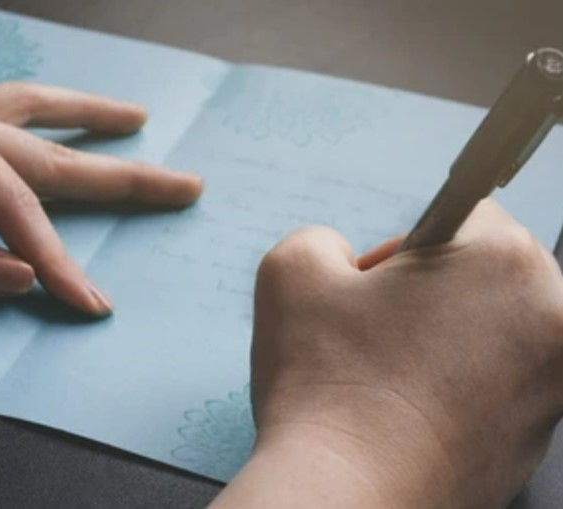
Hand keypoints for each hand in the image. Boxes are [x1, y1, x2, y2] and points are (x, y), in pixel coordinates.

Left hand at [0, 83, 202, 314]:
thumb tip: (23, 277)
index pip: (17, 209)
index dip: (57, 259)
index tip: (95, 303)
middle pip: (51, 156)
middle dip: (121, 178)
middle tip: (185, 186)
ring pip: (30, 107)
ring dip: (88, 115)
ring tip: (137, 117)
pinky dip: (39, 105)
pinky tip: (61, 107)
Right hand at [212, 201, 562, 508]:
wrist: (344, 498)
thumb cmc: (325, 386)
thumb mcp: (291, 273)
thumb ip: (320, 239)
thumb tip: (340, 258)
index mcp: (505, 263)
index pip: (467, 214)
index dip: (405, 244)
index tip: (377, 282)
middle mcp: (549, 322)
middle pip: (484, 274)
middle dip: (427, 291)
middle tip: (374, 328)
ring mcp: (549, 388)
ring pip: (487, 331)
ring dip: (438, 338)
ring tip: (383, 373)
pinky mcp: (535, 439)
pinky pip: (490, 386)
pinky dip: (451, 387)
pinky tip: (401, 407)